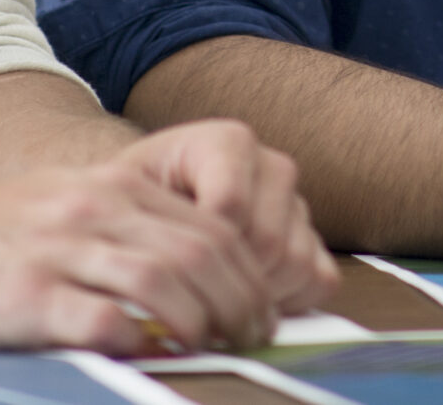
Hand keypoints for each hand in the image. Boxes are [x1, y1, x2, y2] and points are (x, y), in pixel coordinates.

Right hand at [0, 156, 282, 351]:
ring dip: (203, 321)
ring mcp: (61, 251)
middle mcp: (96, 210)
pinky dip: (137, 341)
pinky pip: (101, 319)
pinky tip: (149, 356)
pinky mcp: (27, 296)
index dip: (251, 271)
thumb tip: (199, 278)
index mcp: (116, 188)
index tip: (265, 309)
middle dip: (242, 300)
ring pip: (164, 280)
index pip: (212, 226)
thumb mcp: (72, 205)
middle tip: (255, 338)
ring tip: (215, 350)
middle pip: (201, 252)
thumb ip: (132, 230)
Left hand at [115, 120, 340, 311]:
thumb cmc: (132, 204)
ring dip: (255, 293)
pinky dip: (289, 300)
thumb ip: (148, 222)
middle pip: (267, 242)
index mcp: (226, 143)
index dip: (198, 254)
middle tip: (189, 294)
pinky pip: (321, 279)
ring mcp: (296, 203)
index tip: (165, 271)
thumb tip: (167, 276)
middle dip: (226, 280)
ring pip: (295, 264)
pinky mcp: (313, 237)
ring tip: (214, 293)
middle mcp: (270, 166)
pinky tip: (246, 295)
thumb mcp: (121, 198)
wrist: (146, 203)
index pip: (229, 209)